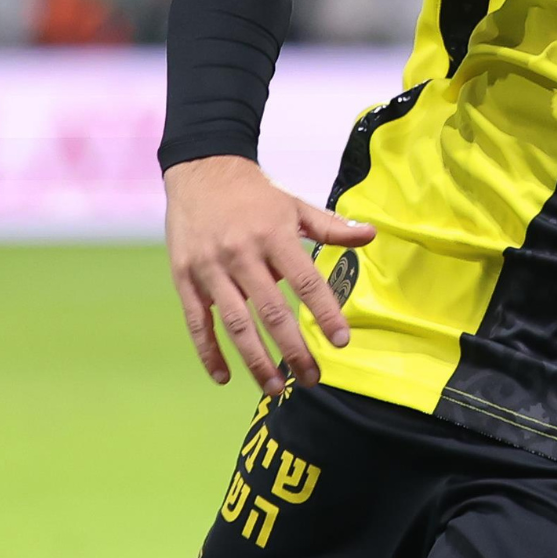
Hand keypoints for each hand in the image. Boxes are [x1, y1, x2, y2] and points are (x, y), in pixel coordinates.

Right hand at [164, 155, 376, 391]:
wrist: (201, 170)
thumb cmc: (255, 194)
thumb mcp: (295, 205)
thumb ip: (331, 227)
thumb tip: (371, 234)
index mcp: (274, 235)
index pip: (305, 281)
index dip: (325, 312)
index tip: (341, 341)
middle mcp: (242, 254)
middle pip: (271, 310)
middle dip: (293, 349)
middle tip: (311, 378)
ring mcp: (210, 268)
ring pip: (235, 323)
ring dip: (255, 359)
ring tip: (274, 387)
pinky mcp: (184, 278)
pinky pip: (197, 322)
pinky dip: (208, 352)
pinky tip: (224, 377)